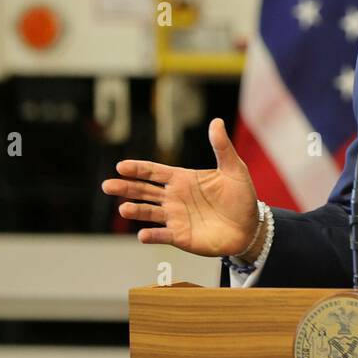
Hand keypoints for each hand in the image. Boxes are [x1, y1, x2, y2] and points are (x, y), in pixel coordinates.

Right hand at [102, 118, 260, 258]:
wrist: (250, 227)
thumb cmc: (241, 196)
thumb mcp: (234, 168)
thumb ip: (222, 147)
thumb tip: (216, 121)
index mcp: (182, 179)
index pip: (154, 172)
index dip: (138, 169)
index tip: (121, 166)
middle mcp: (174, 198)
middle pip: (144, 190)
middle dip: (126, 187)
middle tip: (107, 185)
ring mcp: (175, 218)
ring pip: (148, 212)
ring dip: (135, 210)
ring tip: (124, 208)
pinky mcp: (180, 236)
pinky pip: (162, 235)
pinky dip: (152, 235)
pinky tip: (142, 235)